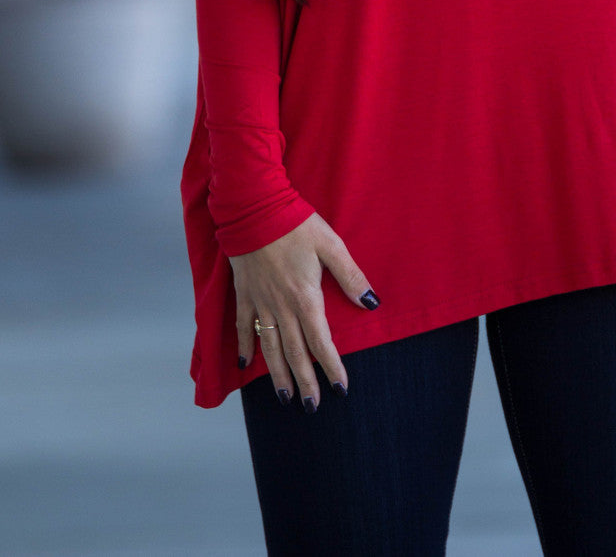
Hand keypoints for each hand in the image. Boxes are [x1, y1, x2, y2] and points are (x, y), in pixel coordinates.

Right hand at [230, 211, 379, 409]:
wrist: (255, 208)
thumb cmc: (296, 224)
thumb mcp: (331, 245)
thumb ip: (350, 276)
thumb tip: (371, 302)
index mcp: (306, 297)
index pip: (321, 342)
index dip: (332, 367)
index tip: (340, 388)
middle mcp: (282, 307)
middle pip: (295, 352)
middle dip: (305, 381)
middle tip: (312, 407)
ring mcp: (261, 302)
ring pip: (270, 348)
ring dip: (278, 374)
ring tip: (284, 397)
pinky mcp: (244, 294)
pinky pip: (244, 327)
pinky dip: (245, 347)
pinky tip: (244, 364)